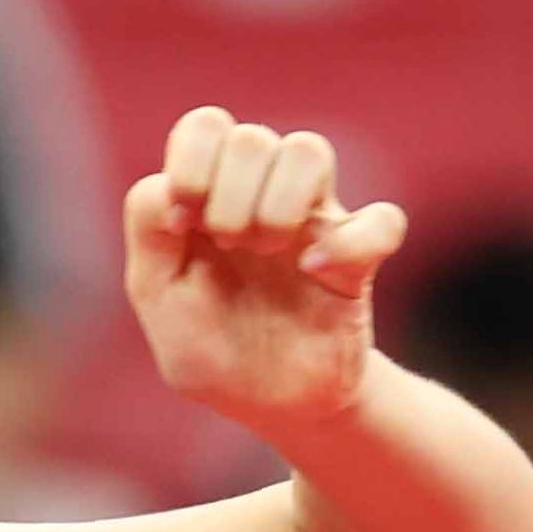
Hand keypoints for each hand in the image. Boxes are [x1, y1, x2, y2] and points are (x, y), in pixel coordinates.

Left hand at [123, 107, 410, 433]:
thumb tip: (167, 189)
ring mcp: (312, 220)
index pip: (204, 127)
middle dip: (228, 194)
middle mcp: (260, 195)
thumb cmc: (210, 350)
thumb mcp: (160, 303)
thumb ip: (150, 240)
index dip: (192, 164)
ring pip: (308, 150)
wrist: (273, 404)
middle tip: (228, 247)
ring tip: (267, 253)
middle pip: (251, 136)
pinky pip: (382, 219)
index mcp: (207, 198)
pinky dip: (350, 243)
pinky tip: (316, 274)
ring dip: (278, 204)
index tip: (183, 224)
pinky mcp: (359, 256)